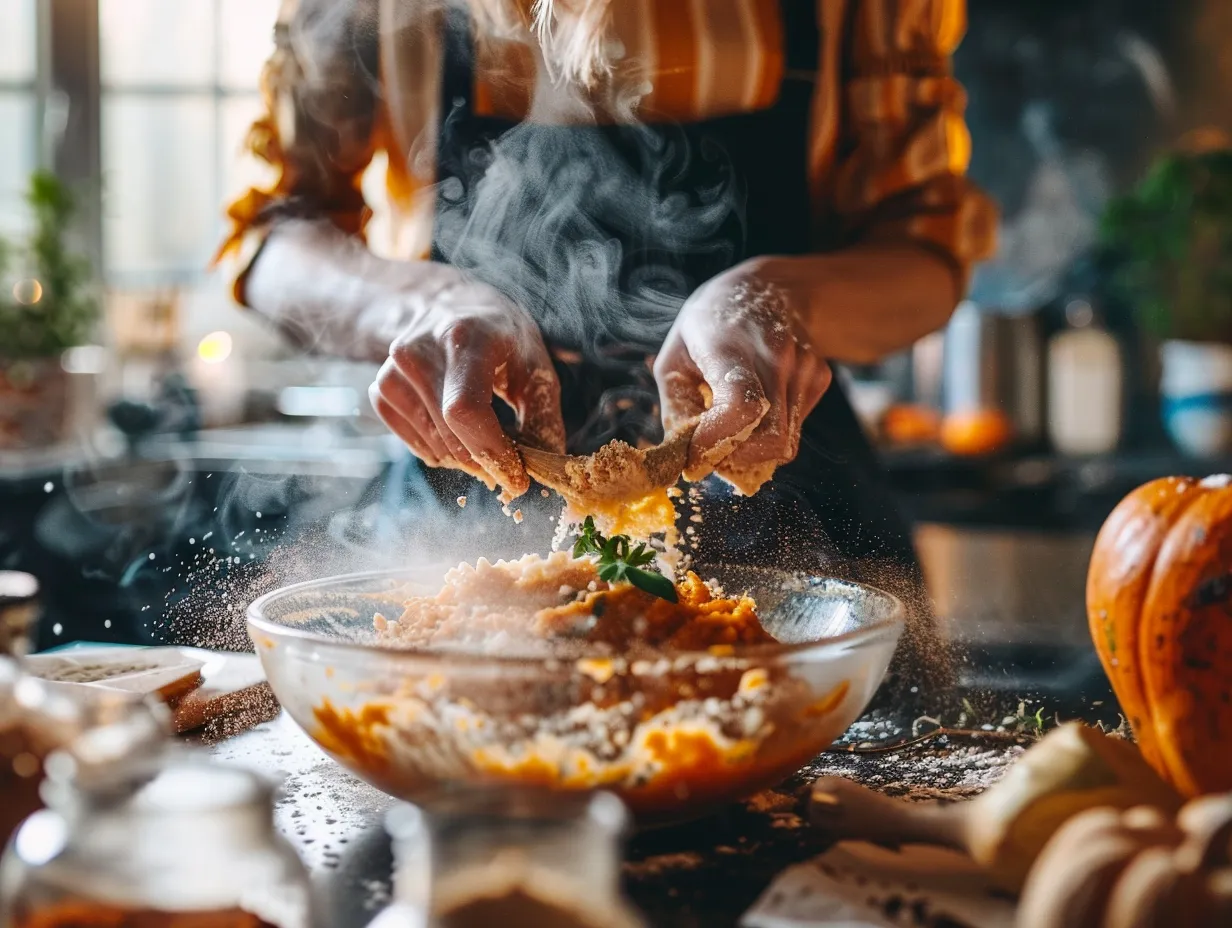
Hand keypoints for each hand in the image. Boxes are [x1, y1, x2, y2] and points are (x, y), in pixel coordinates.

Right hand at [369, 268, 564, 499]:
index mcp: (465, 337)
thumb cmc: (500, 339)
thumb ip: (543, 420)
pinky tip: (458, 435)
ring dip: (467, 460)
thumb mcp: (535, 368)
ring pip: (434, 446)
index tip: (516, 477)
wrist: (450, 307)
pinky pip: (414, 445)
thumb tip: (545, 470)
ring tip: (487, 442)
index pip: (465, 409)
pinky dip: (442, 453)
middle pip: (450, 434)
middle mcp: (420, 351)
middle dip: (486, 462)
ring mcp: (394, 370)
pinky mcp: (381, 388)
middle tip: (509, 466)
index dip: (491, 451)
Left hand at [653, 259, 831, 494]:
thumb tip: (685, 459)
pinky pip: (793, 433)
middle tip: (711, 451)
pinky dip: (770, 435)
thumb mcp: (674, 358)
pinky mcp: (819, 378)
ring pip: (783, 444)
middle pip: (768, 438)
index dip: (718, 442)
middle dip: (735, 458)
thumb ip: (677, 409)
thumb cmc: (710, 327)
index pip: (740, 406)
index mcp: (729, 345)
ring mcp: (803, 367)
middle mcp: (775, 356)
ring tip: (729, 427)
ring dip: (752, 452)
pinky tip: (757, 408)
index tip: (696, 458)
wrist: (768, 289)